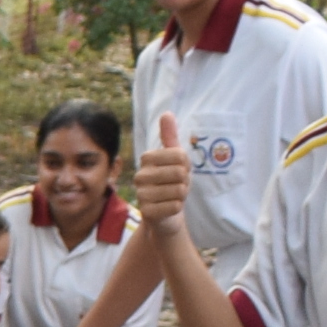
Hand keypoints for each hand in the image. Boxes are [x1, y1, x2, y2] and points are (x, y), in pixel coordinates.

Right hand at [127, 114, 192, 232]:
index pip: (180, 155)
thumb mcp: (175, 158)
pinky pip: (175, 206)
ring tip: (173, 196)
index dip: (186, 165)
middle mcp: (140, 175)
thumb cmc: (171, 182)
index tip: (179, 170)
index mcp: (146, 158)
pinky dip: (178, 207)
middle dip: (185, 181)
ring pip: (179, 190)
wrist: (165, 212)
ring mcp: (141, 195)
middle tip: (177, 185)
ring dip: (182, 195)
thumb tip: (166, 113)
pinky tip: (170, 207)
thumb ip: (170, 137)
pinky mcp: (146, 212)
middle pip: (180, 173)